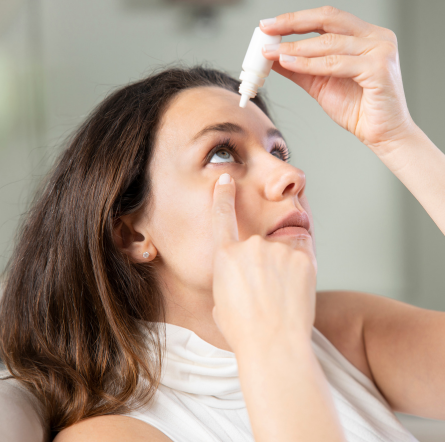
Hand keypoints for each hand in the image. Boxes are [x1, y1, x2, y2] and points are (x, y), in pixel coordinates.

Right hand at [211, 173, 317, 354]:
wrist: (273, 345)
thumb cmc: (243, 331)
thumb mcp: (222, 303)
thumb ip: (229, 279)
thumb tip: (240, 276)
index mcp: (225, 256)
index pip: (222, 216)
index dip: (223, 196)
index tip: (226, 180)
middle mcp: (250, 246)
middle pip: (259, 244)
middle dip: (264, 262)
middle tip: (268, 292)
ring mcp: (277, 250)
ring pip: (283, 249)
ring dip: (284, 265)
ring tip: (283, 296)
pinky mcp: (303, 257)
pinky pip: (302, 253)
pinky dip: (301, 267)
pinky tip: (297, 290)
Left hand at [260, 6, 416, 154]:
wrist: (382, 134)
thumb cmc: (358, 109)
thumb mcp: (320, 83)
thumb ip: (300, 68)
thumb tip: (274, 57)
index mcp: (364, 36)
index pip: (326, 18)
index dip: (296, 19)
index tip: (269, 25)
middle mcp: (375, 38)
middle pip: (328, 19)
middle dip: (293, 23)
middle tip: (267, 28)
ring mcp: (380, 51)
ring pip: (329, 44)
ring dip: (296, 48)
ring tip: (272, 52)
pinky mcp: (379, 69)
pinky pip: (336, 64)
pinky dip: (309, 64)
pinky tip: (289, 63)